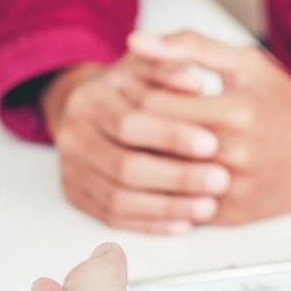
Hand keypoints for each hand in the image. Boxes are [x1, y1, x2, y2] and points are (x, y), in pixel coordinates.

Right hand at [42, 58, 232, 233]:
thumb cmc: (133, 86)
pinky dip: (150, 224)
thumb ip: (172, 69)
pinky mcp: (75, 196)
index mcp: (90, 99)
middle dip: (176, 176)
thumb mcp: (151, 67)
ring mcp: (70, 169)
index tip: (212, 144)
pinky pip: (113, 218)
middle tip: (219, 180)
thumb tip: (195, 84)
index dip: (172, 135)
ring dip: (167, 206)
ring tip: (208, 206)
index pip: (131, 122)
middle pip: (124, 165)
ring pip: (118, 198)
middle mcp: (72, 135)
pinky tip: (184, 223)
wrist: (92, 106)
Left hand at [127, 32, 290, 223]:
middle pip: (151, 146)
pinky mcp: (231, 215)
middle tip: (126, 122)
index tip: (135, 93)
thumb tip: (137, 41)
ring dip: (145, 163)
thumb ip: (191, 46)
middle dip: (133, 132)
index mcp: (235, 112)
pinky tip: (168, 171)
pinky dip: (166, 190)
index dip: (136, 97)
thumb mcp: (248, 64)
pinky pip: (178, 206)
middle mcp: (233, 154)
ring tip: (143, 146)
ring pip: (160, 181)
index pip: (153, 106)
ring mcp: (232, 189)